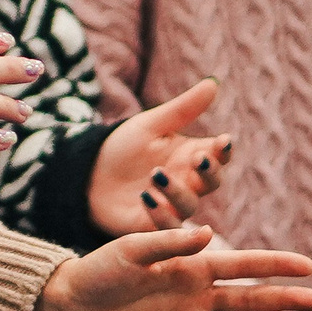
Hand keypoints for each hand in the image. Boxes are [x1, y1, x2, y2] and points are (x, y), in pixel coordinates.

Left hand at [28, 225, 311, 310]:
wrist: (67, 306)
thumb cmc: (98, 270)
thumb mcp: (133, 249)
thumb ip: (171, 243)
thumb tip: (210, 234)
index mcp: (190, 266)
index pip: (241, 265)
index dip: (274, 265)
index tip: (307, 265)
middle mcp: (196, 296)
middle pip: (249, 298)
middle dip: (283, 298)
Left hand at [87, 78, 230, 234]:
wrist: (88, 174)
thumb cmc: (124, 147)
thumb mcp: (151, 125)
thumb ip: (183, 109)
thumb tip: (214, 83)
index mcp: (190, 156)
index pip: (218, 156)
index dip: (223, 151)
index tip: (223, 141)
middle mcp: (187, 182)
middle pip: (212, 182)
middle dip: (209, 172)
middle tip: (198, 159)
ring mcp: (172, 205)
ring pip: (189, 204)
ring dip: (176, 190)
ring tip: (156, 175)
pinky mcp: (153, 225)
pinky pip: (166, 227)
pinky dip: (160, 215)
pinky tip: (147, 198)